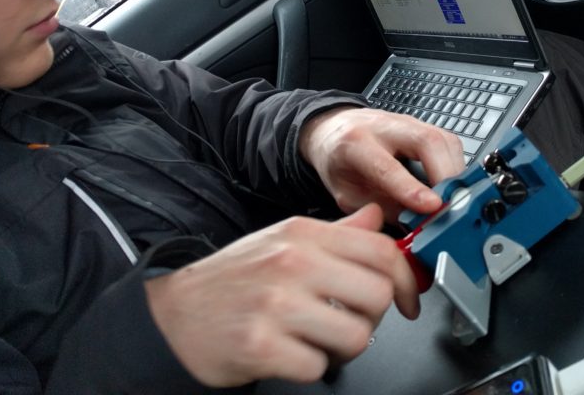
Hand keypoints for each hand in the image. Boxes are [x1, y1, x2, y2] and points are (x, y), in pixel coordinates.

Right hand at [144, 204, 417, 386]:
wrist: (174, 311)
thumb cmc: (235, 277)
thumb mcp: (285, 240)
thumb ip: (338, 232)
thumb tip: (376, 217)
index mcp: (304, 235)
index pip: (381, 250)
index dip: (406, 278)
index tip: (409, 298)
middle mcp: (292, 264)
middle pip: (377, 295)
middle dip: (372, 317)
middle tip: (350, 319)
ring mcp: (276, 304)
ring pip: (356, 336)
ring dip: (343, 348)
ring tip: (319, 339)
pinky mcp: (260, 345)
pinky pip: (318, 367)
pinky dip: (310, 368)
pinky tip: (292, 353)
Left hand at [299, 107, 463, 220]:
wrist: (333, 131)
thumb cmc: (339, 163)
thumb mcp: (348, 195)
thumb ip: (382, 209)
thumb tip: (417, 225)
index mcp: (355, 144)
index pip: (388, 166)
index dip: (412, 189)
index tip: (433, 207)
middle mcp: (384, 127)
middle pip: (426, 141)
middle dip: (447, 175)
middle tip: (454, 205)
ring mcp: (406, 122)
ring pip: (443, 139)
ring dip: (456, 171)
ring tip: (457, 199)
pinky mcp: (422, 125)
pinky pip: (448, 142)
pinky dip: (456, 165)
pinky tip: (454, 185)